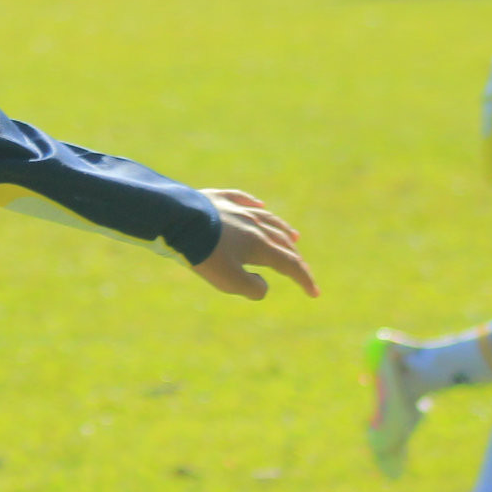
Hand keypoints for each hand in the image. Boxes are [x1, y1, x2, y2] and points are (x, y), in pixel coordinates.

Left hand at [187, 189, 318, 300]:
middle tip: (302, 269)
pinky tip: (259, 205)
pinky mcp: (217, 198)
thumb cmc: (203, 254)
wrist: (176, 221)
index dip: (304, 279)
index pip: (290, 264)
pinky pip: (242, 199)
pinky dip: (254, 204)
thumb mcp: (229, 280)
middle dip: (295, 257)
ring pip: (267, 219)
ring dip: (283, 230)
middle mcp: (254, 224)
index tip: (314, 294)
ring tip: (293, 237)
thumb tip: (263, 284)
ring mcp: (236, 209)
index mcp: (260, 245)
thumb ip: (252, 288)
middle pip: (282, 241)